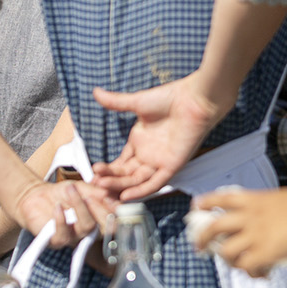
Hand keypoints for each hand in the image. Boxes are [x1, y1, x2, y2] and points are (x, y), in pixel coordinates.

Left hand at [7, 178, 113, 249]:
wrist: (37, 195)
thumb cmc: (62, 193)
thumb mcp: (80, 187)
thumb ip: (94, 191)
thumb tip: (108, 194)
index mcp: (98, 219)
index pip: (115, 219)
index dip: (116, 210)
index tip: (109, 195)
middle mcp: (89, 231)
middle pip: (106, 228)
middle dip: (101, 210)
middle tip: (91, 195)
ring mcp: (74, 237)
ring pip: (86, 228)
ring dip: (81, 208)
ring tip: (71, 191)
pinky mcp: (56, 241)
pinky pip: (63, 235)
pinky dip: (61, 220)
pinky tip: (57, 207)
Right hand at [91, 77, 230, 200]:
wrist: (194, 100)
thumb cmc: (170, 98)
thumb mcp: (137, 102)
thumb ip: (116, 102)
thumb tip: (96, 92)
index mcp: (139, 141)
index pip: (120, 162)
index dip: (107, 170)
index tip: (92, 173)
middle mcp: (148, 154)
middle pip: (125, 173)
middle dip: (109, 179)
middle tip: (93, 183)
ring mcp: (159, 161)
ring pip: (136, 179)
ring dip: (119, 184)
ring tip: (102, 186)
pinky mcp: (172, 166)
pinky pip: (155, 183)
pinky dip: (141, 190)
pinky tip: (125, 195)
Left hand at [189, 188, 286, 277]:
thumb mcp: (284, 198)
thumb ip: (270, 206)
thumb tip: (269, 215)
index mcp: (254, 200)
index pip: (222, 198)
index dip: (206, 202)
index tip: (197, 207)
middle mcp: (249, 217)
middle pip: (215, 226)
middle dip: (202, 238)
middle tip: (199, 247)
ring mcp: (254, 236)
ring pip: (226, 251)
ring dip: (227, 260)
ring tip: (235, 264)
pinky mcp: (262, 254)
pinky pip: (246, 267)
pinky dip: (250, 273)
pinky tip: (261, 275)